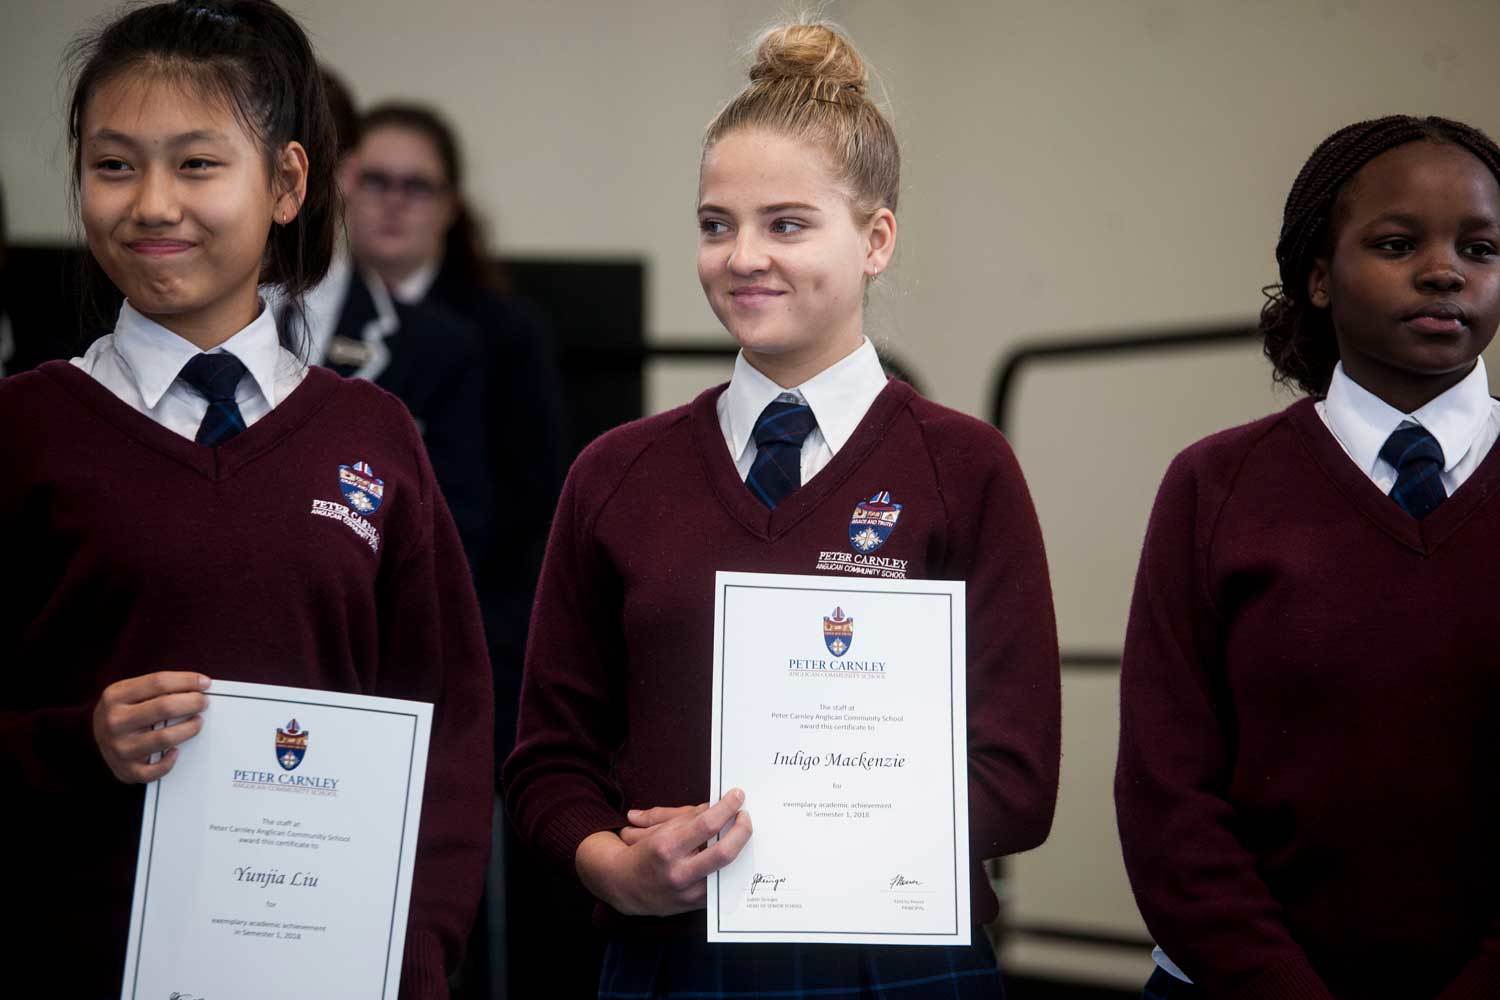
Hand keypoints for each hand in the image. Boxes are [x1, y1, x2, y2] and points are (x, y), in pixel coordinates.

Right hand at [92, 671, 210, 782]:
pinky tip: (176, 751)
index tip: (205, 683)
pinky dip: (169, 762)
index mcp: (114, 696)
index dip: (187, 681)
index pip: (158, 683)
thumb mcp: (130, 692)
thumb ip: (157, 687)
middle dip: (192, 702)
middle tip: (203, 702)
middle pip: (164, 707)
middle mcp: (114, 722)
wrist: (95, 738)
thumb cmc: (125, 711)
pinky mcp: (125, 770)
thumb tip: (199, 685)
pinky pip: (155, 770)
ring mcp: (118, 748)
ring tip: (198, 722)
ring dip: (189, 728)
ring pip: (165, 737)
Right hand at [575, 789, 751, 915]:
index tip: (738, 796)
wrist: (623, 886)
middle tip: (745, 815)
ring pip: (726, 869)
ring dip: (739, 848)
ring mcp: (688, 892)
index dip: (727, 807)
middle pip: (724, 851)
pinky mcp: (694, 905)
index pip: (707, 824)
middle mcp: (678, 871)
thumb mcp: (659, 826)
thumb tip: (715, 805)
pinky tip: (732, 853)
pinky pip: (721, 883)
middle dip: (742, 830)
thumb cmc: (643, 850)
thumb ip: (687, 814)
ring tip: (740, 832)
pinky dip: (729, 866)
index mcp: (666, 846)